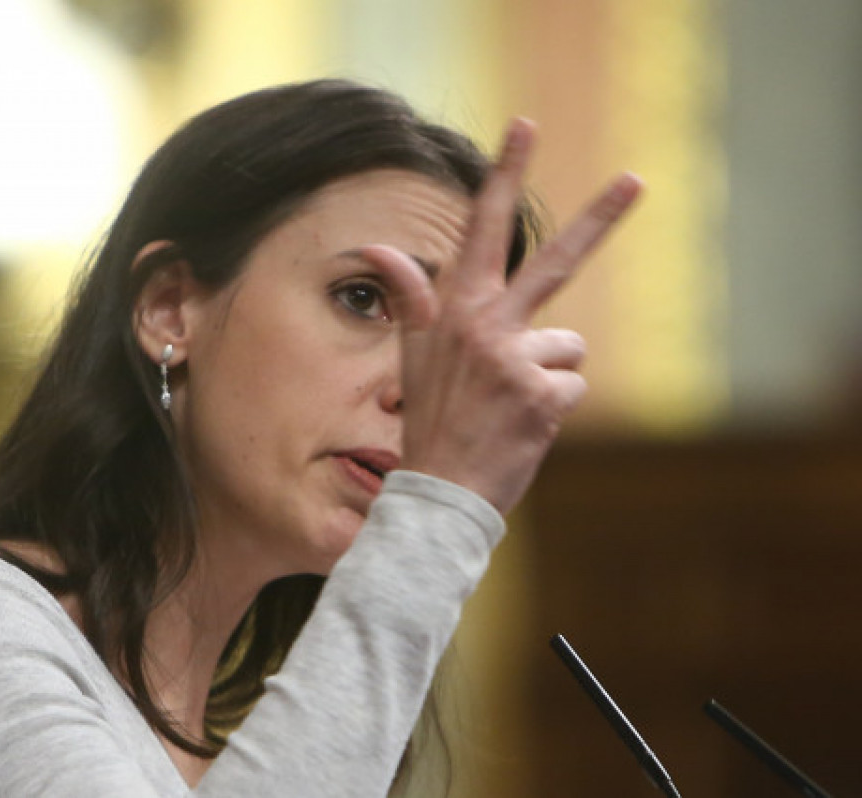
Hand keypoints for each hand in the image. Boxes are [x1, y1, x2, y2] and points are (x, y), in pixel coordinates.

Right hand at [358, 119, 641, 513]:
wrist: (438, 492)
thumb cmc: (430, 421)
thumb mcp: (413, 357)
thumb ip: (411, 298)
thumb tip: (379, 248)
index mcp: (457, 310)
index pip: (484, 229)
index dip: (504, 175)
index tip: (524, 126)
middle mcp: (486, 325)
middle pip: (556, 262)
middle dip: (600, 217)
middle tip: (636, 178)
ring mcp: (515, 359)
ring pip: (568, 348)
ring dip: (548, 377)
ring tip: (510, 407)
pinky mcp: (541, 395)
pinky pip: (572, 387)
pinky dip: (554, 410)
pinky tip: (523, 427)